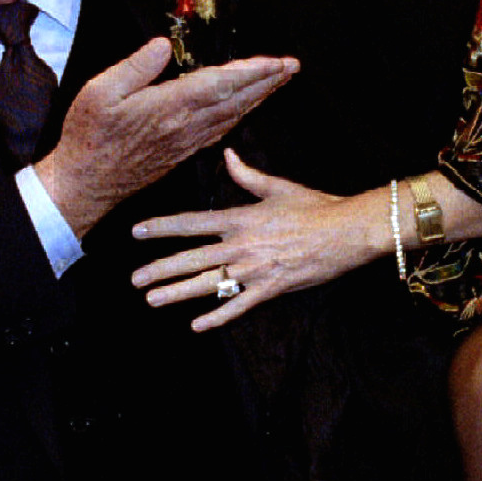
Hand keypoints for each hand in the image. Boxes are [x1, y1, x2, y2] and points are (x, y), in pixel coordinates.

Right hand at [34, 43, 297, 239]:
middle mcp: (185, 125)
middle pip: (236, 100)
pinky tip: (247, 108)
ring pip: (233, 115)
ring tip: (278, 80)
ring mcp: (186, 141)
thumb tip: (164, 45)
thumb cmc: (89, 136)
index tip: (276, 60)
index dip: (251, 71)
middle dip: (267, 81)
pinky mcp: (182, 151)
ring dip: (259, 96)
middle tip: (292, 66)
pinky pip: (222, 129)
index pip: (220, 84)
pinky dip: (241, 114)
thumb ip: (135, 67)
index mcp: (168, 107)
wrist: (86, 184)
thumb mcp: (100, 92)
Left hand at [130, 149, 373, 331]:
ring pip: (208, 284)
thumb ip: (246, 174)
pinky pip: (238, 306)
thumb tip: (227, 155)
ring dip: (177, 293)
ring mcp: (254, 270)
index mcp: (239, 218)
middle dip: (160, 269)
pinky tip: (196, 325)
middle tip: (134, 279)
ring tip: (152, 300)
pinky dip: (217, 317)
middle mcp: (241, 245)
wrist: (347, 231)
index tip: (137, 231)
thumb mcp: (277, 186)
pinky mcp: (270, 289)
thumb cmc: (314, 206)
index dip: (162, 227)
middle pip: (192, 258)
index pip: (191, 222)